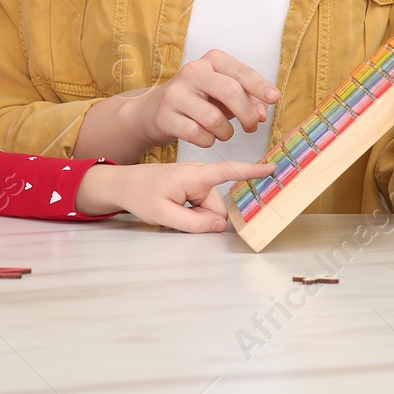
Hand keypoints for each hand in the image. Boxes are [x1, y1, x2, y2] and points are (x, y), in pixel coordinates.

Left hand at [74, 159, 276, 232]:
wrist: (122, 184)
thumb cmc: (140, 195)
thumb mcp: (164, 215)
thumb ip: (194, 223)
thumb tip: (221, 225)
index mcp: (192, 175)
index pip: (227, 171)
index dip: (250, 171)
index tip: (272, 168)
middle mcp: (197, 173)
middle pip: (216, 204)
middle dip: (202, 217)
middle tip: (174, 217)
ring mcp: (195, 179)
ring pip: (209, 207)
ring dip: (194, 216)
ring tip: (170, 211)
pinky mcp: (192, 185)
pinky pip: (201, 205)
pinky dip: (191, 212)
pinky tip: (173, 209)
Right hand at [135, 49, 279, 148]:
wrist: (155, 109)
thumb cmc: (200, 100)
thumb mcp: (225, 94)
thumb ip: (248, 100)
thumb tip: (262, 114)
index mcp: (212, 60)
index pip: (241, 72)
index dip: (260, 86)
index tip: (275, 98)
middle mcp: (192, 71)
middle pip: (230, 92)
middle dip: (247, 114)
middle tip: (252, 126)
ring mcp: (176, 93)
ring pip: (214, 119)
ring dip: (226, 133)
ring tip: (223, 132)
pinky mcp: (165, 115)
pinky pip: (197, 134)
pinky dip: (208, 141)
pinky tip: (205, 136)